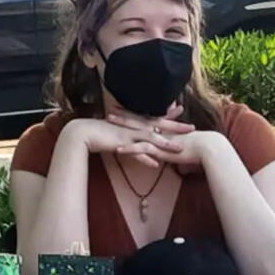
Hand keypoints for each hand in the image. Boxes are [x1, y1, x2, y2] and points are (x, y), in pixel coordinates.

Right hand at [61, 113, 190, 157]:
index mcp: (133, 121)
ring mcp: (128, 135)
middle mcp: (134, 126)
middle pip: (159, 126)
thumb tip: (136, 133)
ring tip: (179, 149)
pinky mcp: (122, 145)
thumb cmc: (100, 131)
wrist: (83, 132)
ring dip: (165, 144)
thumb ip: (129, 131)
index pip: (154, 116)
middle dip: (175, 127)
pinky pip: (136, 153)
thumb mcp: (118, 129)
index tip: (181, 109)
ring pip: (150, 139)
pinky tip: (156, 165)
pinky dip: (146, 159)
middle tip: (191, 127)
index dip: (168, 113)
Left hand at [109, 112, 223, 170]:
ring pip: (137, 131)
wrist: (208, 148)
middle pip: (139, 121)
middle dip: (124, 116)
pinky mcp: (160, 149)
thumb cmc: (200, 148)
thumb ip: (178, 145)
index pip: (148, 119)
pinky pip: (142, 149)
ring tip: (108, 123)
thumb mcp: (186, 145)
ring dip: (122, 128)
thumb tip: (177, 148)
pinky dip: (129, 149)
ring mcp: (160, 139)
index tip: (125, 109)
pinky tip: (117, 149)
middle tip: (110, 110)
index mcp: (166, 129)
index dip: (136, 114)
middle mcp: (161, 131)